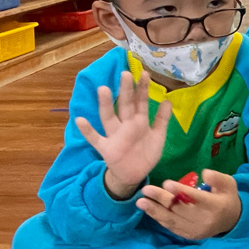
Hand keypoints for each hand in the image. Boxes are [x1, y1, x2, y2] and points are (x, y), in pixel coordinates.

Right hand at [75, 71, 171, 199]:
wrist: (134, 175)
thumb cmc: (145, 153)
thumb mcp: (158, 136)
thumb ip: (162, 119)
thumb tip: (168, 100)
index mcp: (139, 121)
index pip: (141, 102)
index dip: (143, 89)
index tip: (145, 73)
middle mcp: (125, 125)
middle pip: (125, 105)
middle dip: (126, 91)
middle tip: (126, 74)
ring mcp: (114, 135)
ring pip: (109, 117)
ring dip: (106, 104)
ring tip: (103, 89)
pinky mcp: (106, 148)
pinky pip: (95, 138)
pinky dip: (87, 130)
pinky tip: (80, 120)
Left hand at [137, 170, 241, 239]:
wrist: (231, 221)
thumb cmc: (227, 197)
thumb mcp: (229, 184)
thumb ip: (217, 178)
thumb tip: (204, 173)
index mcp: (215, 206)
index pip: (196, 199)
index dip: (181, 191)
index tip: (166, 183)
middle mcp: (205, 220)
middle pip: (180, 209)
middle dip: (162, 199)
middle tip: (147, 190)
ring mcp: (196, 229)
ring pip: (173, 220)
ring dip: (155, 211)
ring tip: (141, 202)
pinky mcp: (189, 235)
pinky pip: (172, 227)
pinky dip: (160, 219)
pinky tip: (149, 210)